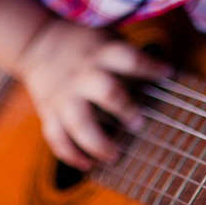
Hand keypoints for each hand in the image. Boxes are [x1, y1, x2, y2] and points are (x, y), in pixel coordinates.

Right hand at [15, 17, 171, 169]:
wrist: (37, 42)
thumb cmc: (86, 45)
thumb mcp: (107, 39)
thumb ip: (130, 57)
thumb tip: (168, 79)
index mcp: (101, 54)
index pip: (128, 58)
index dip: (149, 66)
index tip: (167, 74)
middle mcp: (84, 75)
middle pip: (106, 91)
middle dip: (124, 108)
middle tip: (139, 123)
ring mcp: (65, 95)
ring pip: (79, 122)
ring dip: (98, 142)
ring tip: (115, 155)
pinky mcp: (49, 111)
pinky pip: (56, 137)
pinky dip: (71, 154)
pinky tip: (88, 165)